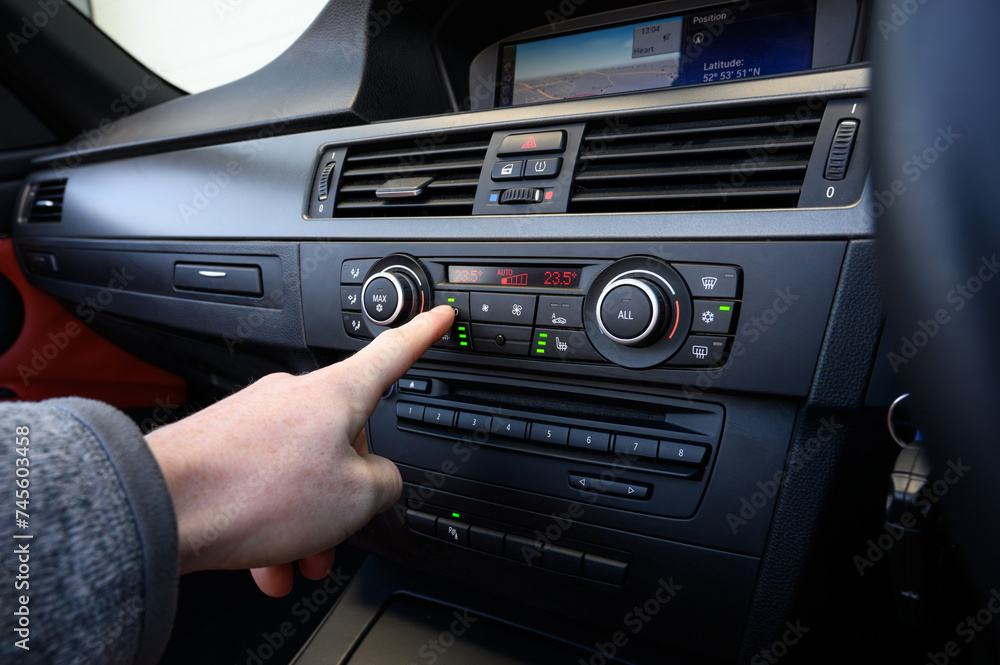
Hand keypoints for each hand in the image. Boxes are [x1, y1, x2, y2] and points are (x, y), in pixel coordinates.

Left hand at [146, 306, 454, 595]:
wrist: (162, 505)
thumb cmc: (254, 492)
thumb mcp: (356, 498)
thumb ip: (387, 484)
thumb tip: (379, 482)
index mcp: (338, 394)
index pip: (393, 353)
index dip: (423, 335)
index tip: (439, 316)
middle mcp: (295, 396)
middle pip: (343, 442)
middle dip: (343, 496)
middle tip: (335, 537)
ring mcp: (254, 418)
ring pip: (300, 473)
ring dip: (305, 523)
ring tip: (294, 564)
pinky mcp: (221, 444)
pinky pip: (262, 484)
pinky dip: (270, 525)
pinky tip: (264, 564)